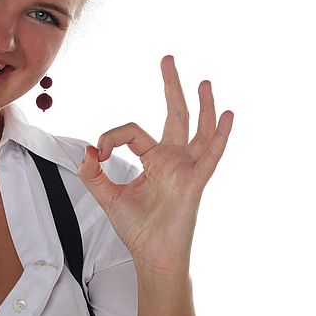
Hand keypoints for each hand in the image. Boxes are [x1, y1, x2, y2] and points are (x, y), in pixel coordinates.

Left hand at [76, 55, 232, 276]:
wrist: (152, 256)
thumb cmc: (137, 229)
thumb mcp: (107, 197)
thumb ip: (93, 174)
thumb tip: (88, 151)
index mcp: (153, 161)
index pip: (132, 132)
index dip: (112, 137)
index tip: (99, 154)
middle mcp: (173, 160)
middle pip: (175, 116)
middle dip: (171, 87)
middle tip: (167, 59)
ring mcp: (187, 169)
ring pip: (198, 130)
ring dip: (202, 105)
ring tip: (203, 81)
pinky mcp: (195, 182)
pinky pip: (211, 155)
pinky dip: (220, 135)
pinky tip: (227, 115)